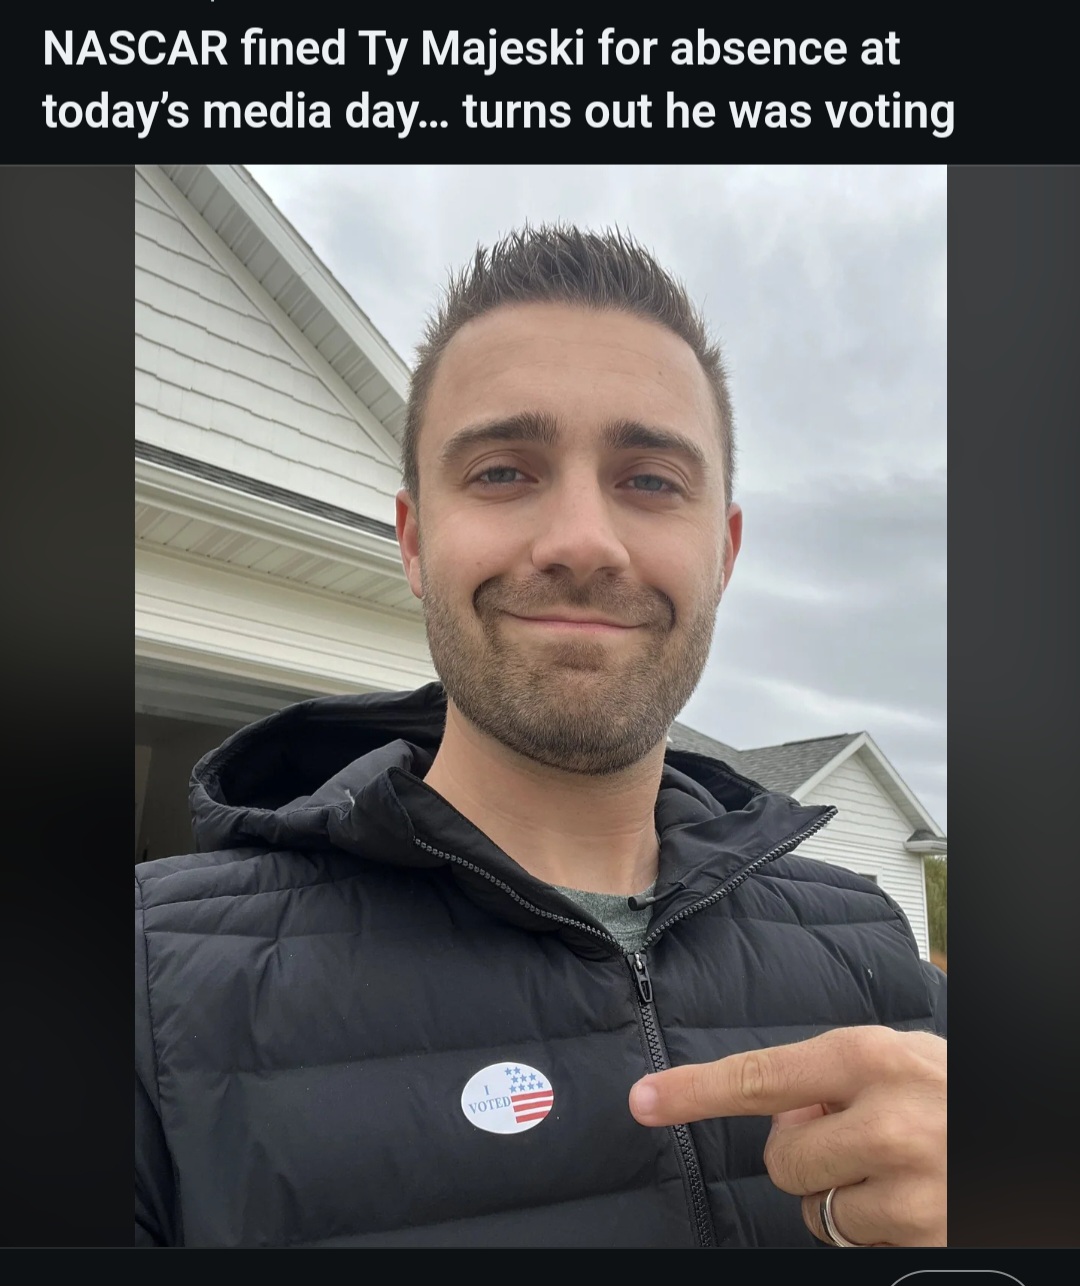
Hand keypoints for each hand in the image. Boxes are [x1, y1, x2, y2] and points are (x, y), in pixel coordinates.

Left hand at [628, 1025, 945, 1246]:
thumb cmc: (955, 1095)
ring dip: (841, 1198)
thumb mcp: (901, 1060)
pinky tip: (915, 1200)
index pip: (760, 1076)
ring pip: (817, 1210)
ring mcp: (909, 1186)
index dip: (694, 1090)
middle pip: (783, 1160)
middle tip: (858, 1140)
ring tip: (895, 1169)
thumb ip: (835, 1078)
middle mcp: (885, 1119)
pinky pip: (858, 1243)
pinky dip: (874, 1229)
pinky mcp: (925, 1238)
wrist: (1033, 1141)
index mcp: (870, 1057)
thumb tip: (778, 1113)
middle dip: (805, 1157)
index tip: (643, 1099)